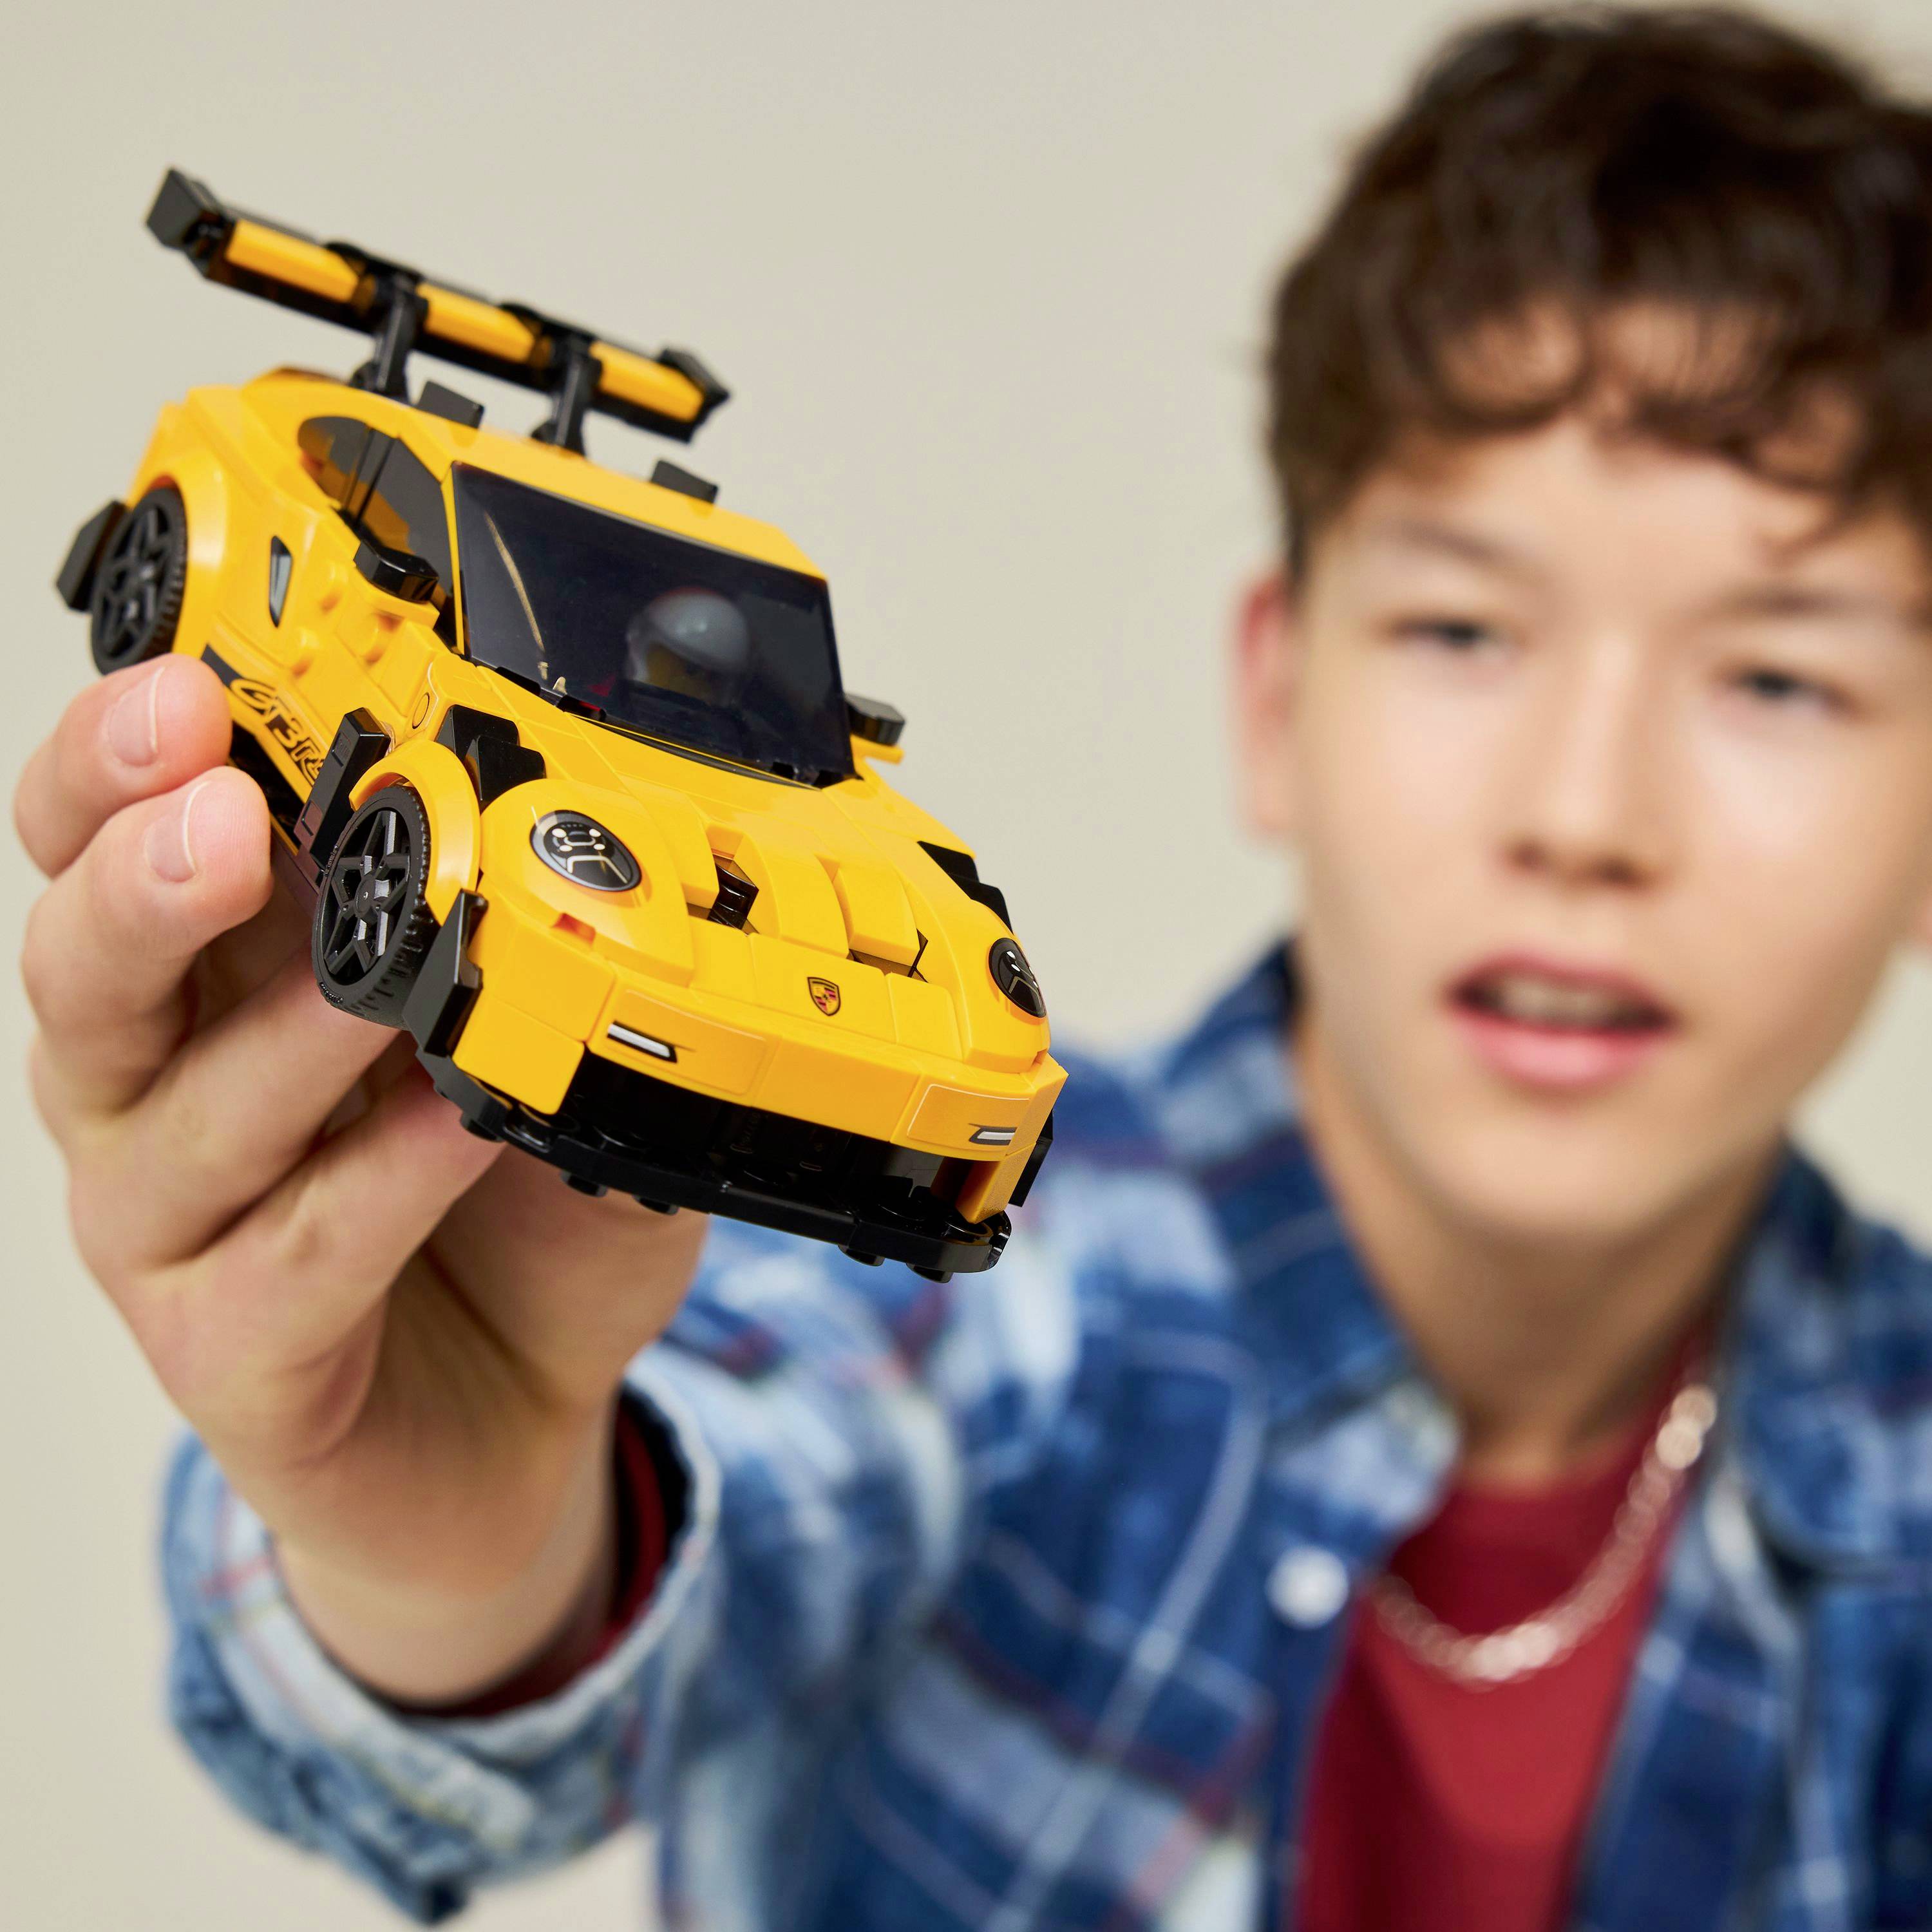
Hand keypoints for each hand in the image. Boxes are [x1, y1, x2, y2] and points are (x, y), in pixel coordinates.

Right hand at [17, 658, 707, 1701]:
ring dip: (275, 1026)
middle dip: (136, 855)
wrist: (510, 1418)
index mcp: (219, 975)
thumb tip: (625, 844)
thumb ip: (549, 960)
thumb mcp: (546, 1052)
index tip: (190, 669)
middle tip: (203, 779)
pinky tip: (449, 1125)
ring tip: (368, 974)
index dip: (128, 752)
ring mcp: (179, 1225)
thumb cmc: (504, 1214)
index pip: (122, 838)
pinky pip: (296, 1254)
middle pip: (85, 952)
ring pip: (175, 1107)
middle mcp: (165, 1084)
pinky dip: (376, 1183)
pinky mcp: (231, 1349)